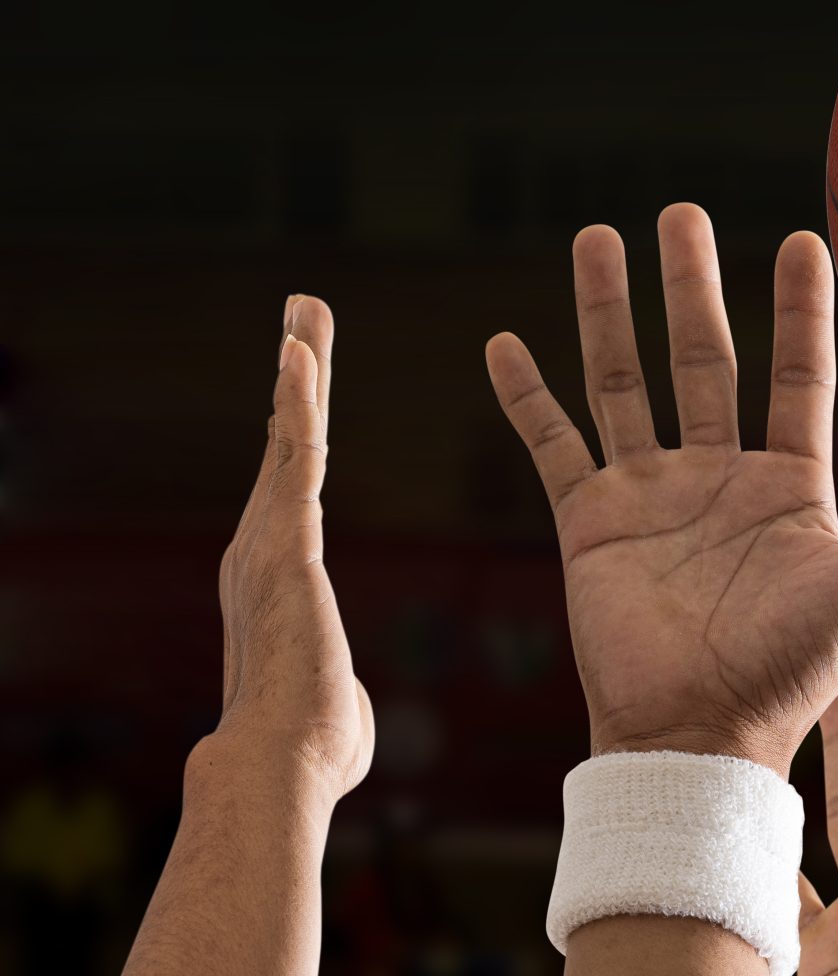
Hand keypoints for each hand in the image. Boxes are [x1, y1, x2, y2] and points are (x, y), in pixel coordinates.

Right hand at [206, 294, 371, 798]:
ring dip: (299, 372)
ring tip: (306, 311)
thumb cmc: (312, 748)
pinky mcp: (284, 545)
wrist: (281, 765)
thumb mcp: (331, 700)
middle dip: (297, 377)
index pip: (293, 485)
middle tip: (302, 315)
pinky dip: (297, 403)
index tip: (307, 384)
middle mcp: (259, 551)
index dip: (299, 429)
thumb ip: (331, 684)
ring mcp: (267, 544)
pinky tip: (299, 354)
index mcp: (275, 580)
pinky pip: (296, 457)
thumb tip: (339, 706)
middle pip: (286, 443)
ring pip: (289, 438)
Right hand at [484, 203, 837, 775]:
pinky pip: (553, 444)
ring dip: (609, 311)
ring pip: (624, 379)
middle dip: (693, 285)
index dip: (802, 311)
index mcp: (789, 486)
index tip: (807, 241)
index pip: (796, 375)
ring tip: (598, 237)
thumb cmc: (796, 672)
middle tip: (683, 212)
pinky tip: (504, 343)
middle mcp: (719, 478)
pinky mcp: (590, 523)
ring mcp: (651, 495)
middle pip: (705, 358)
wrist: (701, 736)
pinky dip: (527, 396)